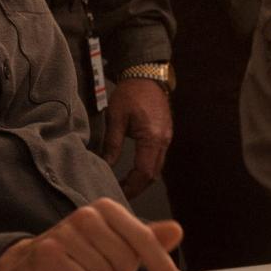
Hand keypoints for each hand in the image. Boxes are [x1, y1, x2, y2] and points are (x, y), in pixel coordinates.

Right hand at [0, 197, 182, 270]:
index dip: (161, 265)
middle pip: (124, 262)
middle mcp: (87, 215)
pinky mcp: (48, 252)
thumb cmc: (82, 253)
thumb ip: (147, 240)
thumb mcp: (116, 244)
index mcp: (108, 209)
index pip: (144, 238)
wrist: (33, 262)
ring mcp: (66, 231)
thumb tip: (176, 230)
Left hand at [103, 78, 172, 197]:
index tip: (118, 193)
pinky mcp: (165, 135)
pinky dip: (147, 169)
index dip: (131, 187)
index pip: (144, 172)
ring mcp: (167, 138)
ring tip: (125, 186)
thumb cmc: (130, 93)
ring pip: (157, 168)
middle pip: (153, 175)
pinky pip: (158, 159)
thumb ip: (112, 144)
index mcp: (151, 137)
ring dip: (142, 180)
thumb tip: (104, 165)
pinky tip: (134, 171)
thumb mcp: (115, 118)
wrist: (146, 75)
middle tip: (120, 194)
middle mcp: (163, 141)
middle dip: (137, 188)